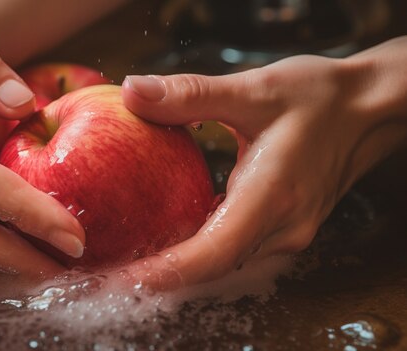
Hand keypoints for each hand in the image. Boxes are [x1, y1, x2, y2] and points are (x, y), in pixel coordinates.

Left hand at [119, 37, 406, 288]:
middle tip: (113, 271)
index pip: (214, 251)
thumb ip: (191, 95)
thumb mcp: (254, 89)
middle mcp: (283, 226)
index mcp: (273, 196)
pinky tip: (174, 237)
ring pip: (226, 262)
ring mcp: (287, 232)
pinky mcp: (285, 227)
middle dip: (164, 275)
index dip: (170, 271)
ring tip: (132, 258)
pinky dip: (201, 250)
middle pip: (215, 267)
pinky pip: (236, 249)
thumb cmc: (321, 99)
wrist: (369, 110)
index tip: (127, 277)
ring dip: (181, 266)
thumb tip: (135, 92)